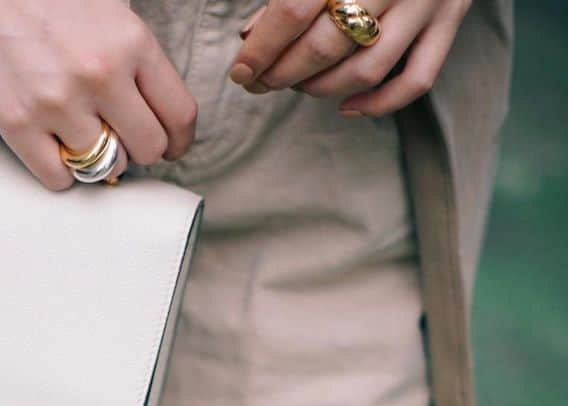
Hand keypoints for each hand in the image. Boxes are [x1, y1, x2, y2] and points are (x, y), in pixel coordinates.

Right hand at [0, 0, 197, 188]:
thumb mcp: (104, 6)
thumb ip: (132, 53)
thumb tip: (151, 105)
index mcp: (130, 40)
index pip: (179, 114)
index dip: (177, 139)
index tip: (170, 146)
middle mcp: (100, 74)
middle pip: (147, 149)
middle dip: (138, 149)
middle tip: (121, 139)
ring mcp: (58, 104)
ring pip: (104, 168)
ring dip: (97, 160)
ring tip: (81, 136)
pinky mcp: (18, 124)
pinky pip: (59, 179)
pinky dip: (61, 171)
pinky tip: (53, 148)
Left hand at [229, 0, 471, 116]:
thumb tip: (251, 35)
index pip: (294, 9)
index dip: (262, 47)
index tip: (242, 70)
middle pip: (326, 45)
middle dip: (284, 73)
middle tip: (262, 82)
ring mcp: (427, 1)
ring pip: (365, 69)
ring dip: (321, 89)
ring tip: (298, 85)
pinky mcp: (450, 21)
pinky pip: (416, 81)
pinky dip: (378, 104)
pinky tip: (345, 107)